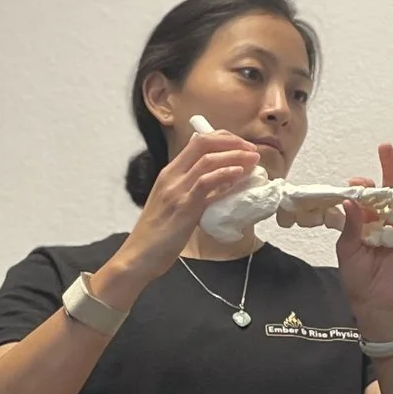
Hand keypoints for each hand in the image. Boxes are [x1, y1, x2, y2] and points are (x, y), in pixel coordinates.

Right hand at [112, 128, 261, 280]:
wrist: (138, 255)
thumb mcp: (172, 203)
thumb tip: (217, 185)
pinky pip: (205, 183)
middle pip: (204, 143)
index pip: (197, 142)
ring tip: (253, 160)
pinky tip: (239, 174)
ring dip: (235, 156)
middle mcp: (172, 176)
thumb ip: (191, 191)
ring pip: (208, 160)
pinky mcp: (184, 207)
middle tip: (252, 150)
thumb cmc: (156, 235)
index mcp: (169, 173)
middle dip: (232, 141)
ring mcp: (177, 190)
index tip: (241, 146)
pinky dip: (225, 174)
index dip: (223, 138)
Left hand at [337, 144, 392, 336]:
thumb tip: (349, 200)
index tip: (356, 182)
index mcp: (369, 216)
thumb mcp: (348, 249)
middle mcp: (389, 215)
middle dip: (390, 165)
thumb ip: (351, 225)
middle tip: (386, 147)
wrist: (374, 297)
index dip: (364, 186)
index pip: (368, 193)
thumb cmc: (358, 274)